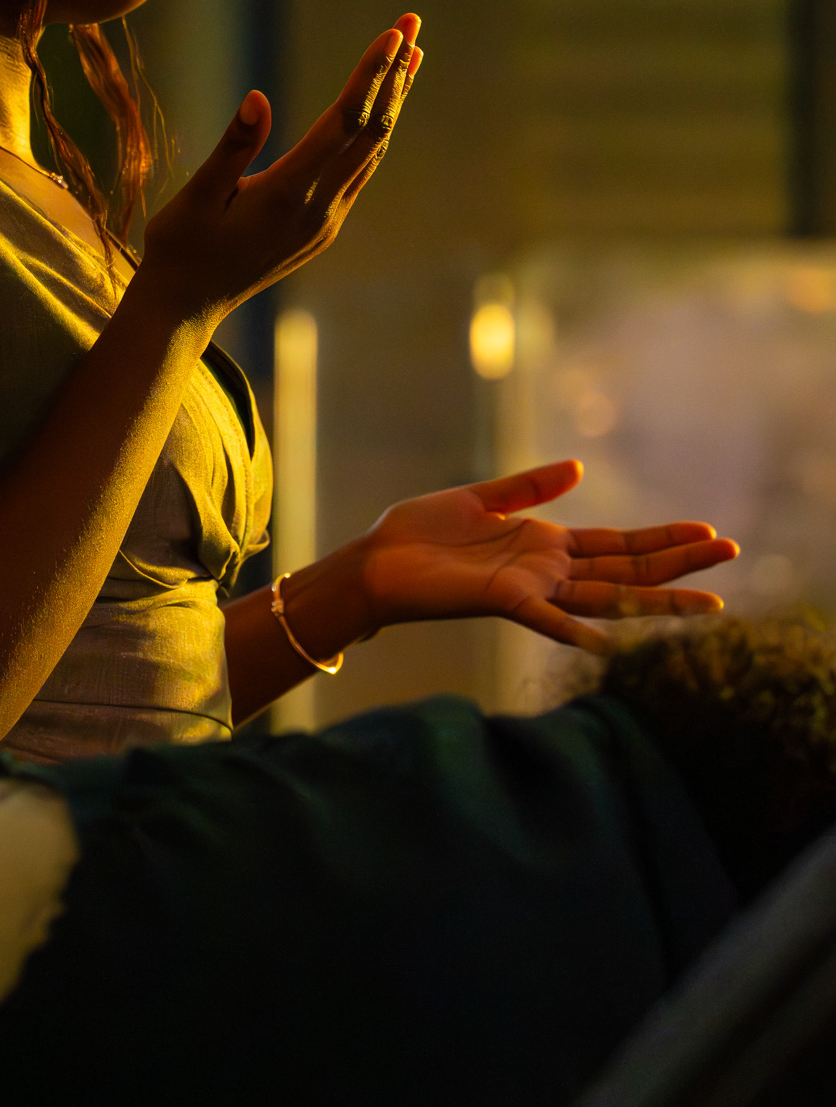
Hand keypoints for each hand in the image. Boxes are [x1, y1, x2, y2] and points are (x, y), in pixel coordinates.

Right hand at [140, 14, 422, 322]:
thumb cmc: (180, 247)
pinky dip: (375, 133)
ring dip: (392, 103)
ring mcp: (326, 222)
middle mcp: (319, 209)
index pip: (342, 122)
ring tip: (411, 57)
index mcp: (287, 194)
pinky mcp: (322, 229)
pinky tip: (380, 111)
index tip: (393, 35)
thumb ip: (231, 147)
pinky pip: (360, 171)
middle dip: (394, 76)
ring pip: (372, 152)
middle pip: (372, 132)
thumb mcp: (196, 196)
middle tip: (412, 23)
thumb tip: (258, 97)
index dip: (370, 75)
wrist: (186, 306)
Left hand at [355, 459, 735, 654]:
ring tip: (707, 603)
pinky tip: (611, 639)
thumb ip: (530, 486)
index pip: (619, 544)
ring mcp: (530, 590)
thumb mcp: (481, 496)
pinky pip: (547, 619)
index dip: (663, 539)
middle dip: (679, 564)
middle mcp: (547, 572)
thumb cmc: (419, 534)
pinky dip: (577, 630)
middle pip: (628, 570)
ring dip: (656, 600)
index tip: (708, 533)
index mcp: (545, 545)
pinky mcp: (502, 601)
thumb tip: (579, 467)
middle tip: (731, 556)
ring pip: (606, 596)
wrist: (374, 562)